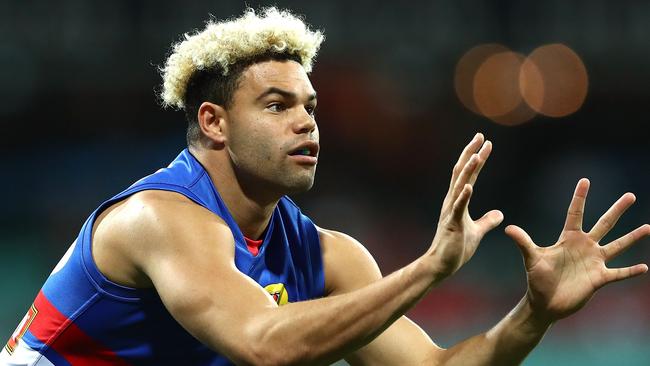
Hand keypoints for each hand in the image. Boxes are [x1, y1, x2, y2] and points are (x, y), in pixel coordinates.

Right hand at [428, 133, 503, 277]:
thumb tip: (500, 214)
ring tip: (477, 155)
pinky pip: (458, 207)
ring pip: (460, 185)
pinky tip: (470, 186)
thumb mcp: (477, 232)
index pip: (469, 174)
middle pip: (462, 172)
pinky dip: (464, 196)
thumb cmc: (456, 248)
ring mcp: (451, 211)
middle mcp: (452, 201)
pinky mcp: (452, 223)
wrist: (441, 265)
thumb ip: (487, 221)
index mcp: (458, 201)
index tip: (486, 143)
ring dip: (468, 170)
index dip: (477, 158)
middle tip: (481, 136)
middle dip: (471, 153)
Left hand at [507, 178, 649, 321]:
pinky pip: (619, 273)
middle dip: (617, 210)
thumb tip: (508, 228)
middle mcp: (585, 246)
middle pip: (604, 224)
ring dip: (633, 237)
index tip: (585, 180)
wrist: (545, 303)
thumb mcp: (531, 259)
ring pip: (617, 245)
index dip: (580, 197)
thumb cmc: (537, 279)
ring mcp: (594, 262)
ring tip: (649, 227)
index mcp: (568, 238)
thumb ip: (523, 242)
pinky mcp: (599, 278)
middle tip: (630, 195)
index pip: (575, 213)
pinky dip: (630, 271)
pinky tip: (645, 267)